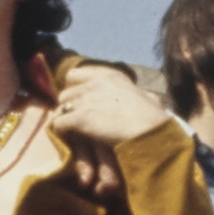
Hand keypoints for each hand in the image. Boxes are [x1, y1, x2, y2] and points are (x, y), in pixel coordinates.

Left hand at [46, 55, 171, 149]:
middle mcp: (95, 83)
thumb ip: (144, 96)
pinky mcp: (80, 118)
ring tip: (73, 132)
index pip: (75, 75)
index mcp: (110, 76)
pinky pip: (58, 124)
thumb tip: (152, 99)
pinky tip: (70, 139)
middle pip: (65, 92)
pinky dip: (61, 132)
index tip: (80, 102)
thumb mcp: (149, 99)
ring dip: (64, 120)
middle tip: (75, 121)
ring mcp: (86, 99)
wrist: (150, 133)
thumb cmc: (154, 120)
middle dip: (68, 107)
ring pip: (60, 108)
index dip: (74, 89)